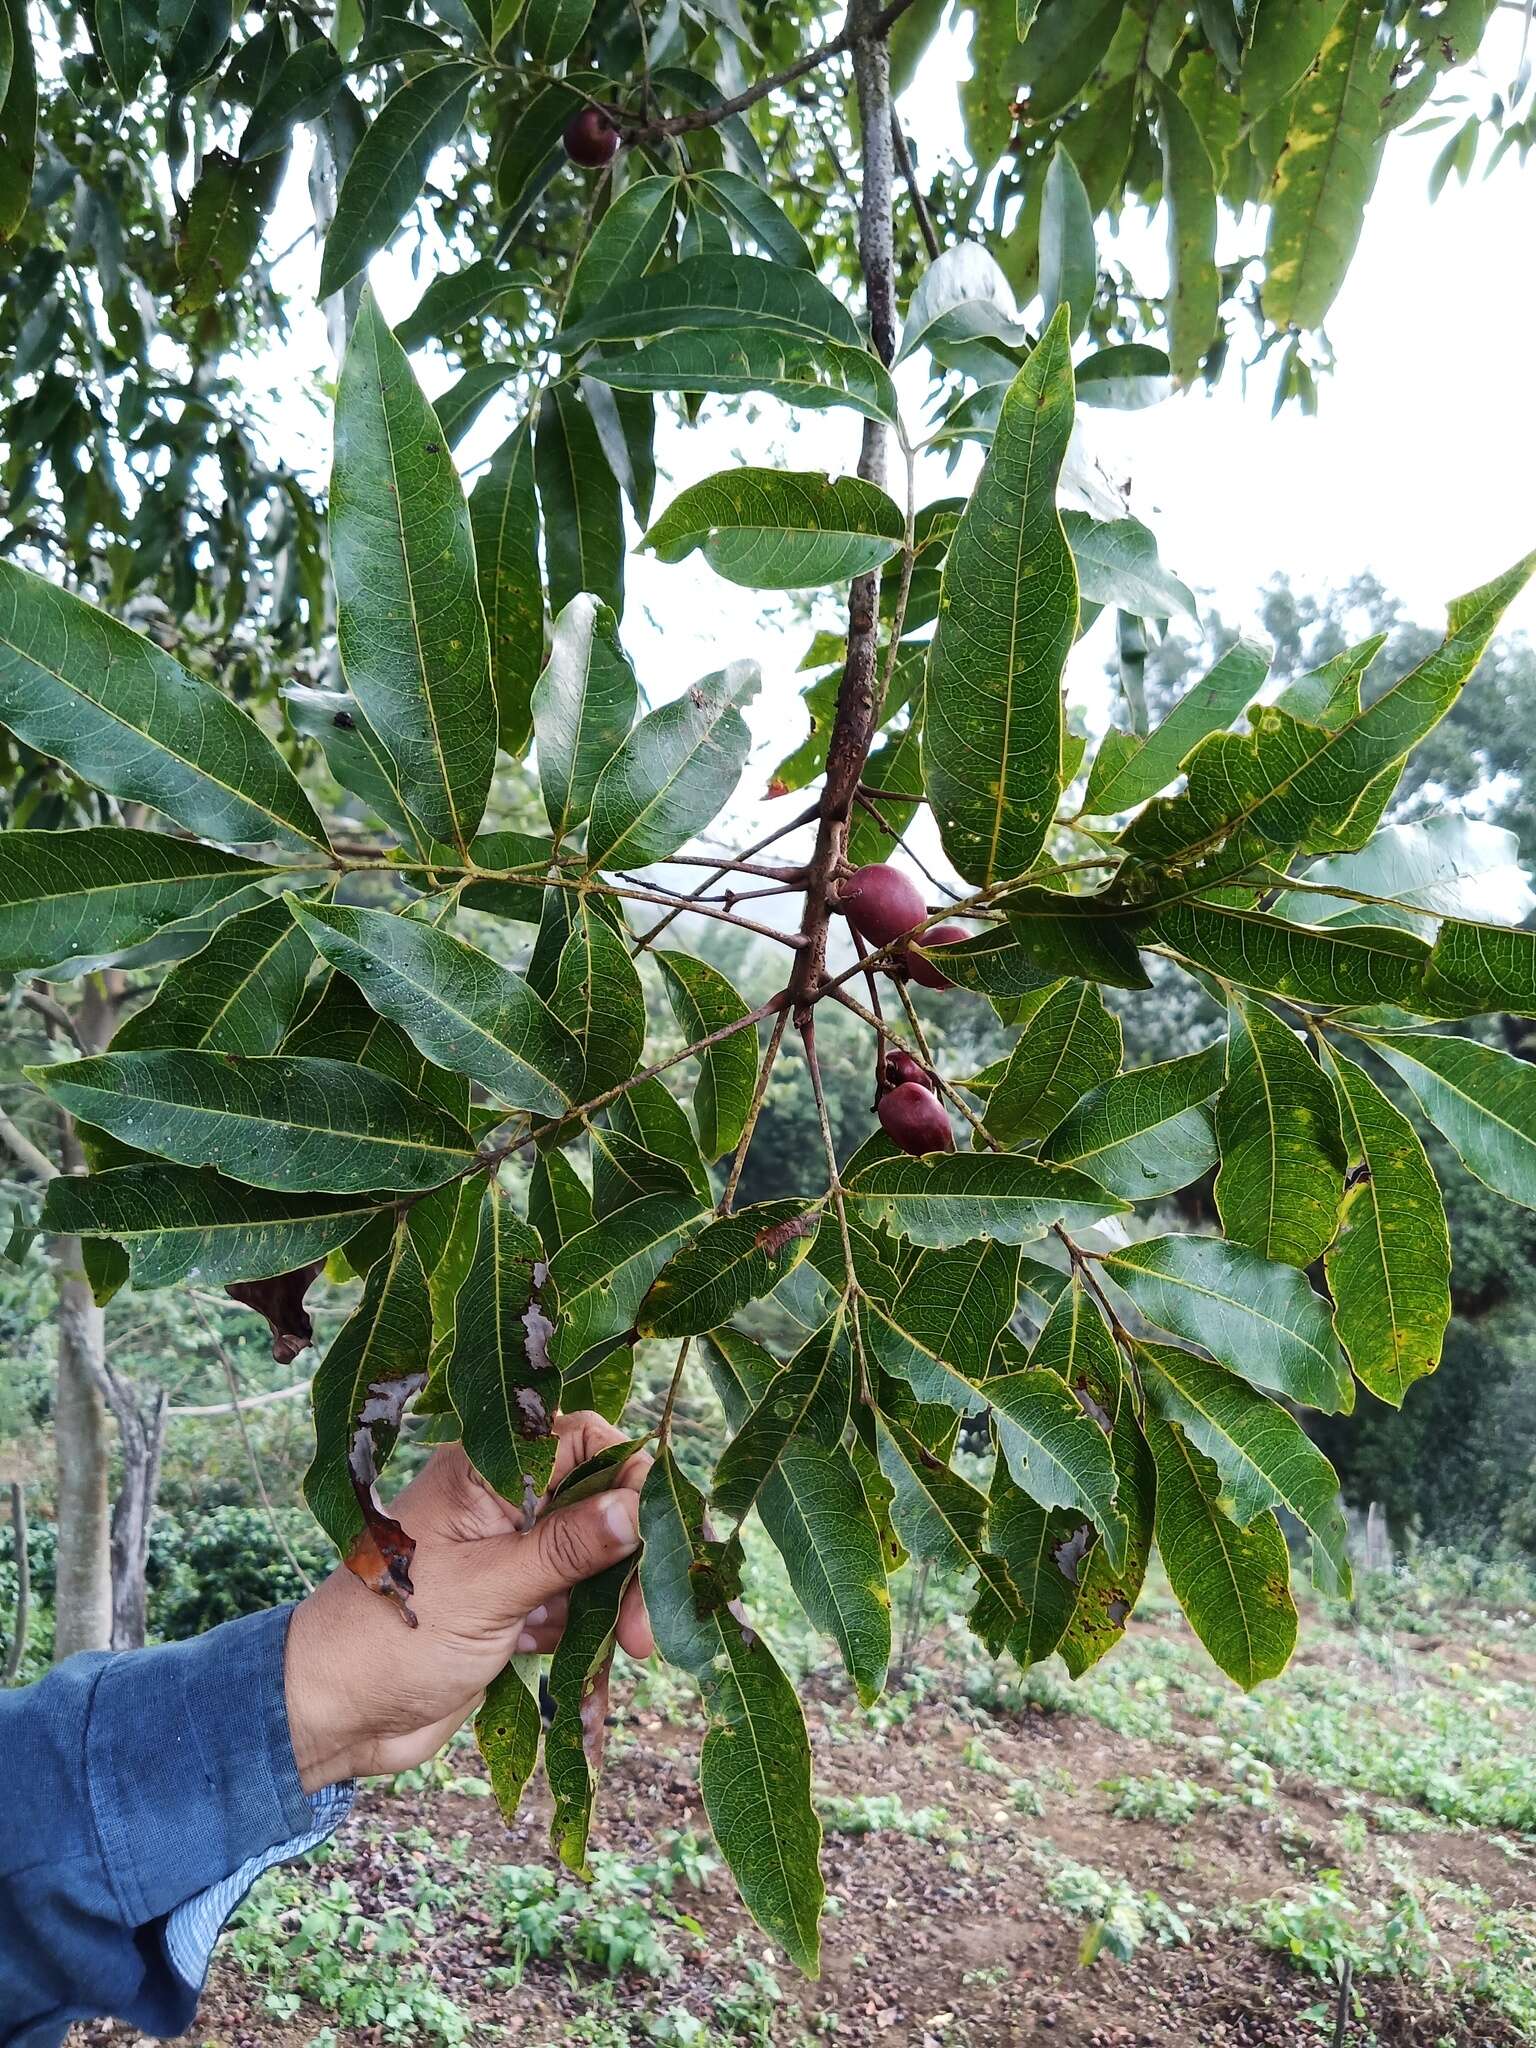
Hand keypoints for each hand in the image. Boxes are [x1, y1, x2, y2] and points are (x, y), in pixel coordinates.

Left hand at [284, 1413, 652, 1791]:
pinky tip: (588, 1674)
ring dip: (614, 1604)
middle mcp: (499, 1504)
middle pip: (596, 1504)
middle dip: (628, 1557)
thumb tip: (637, 1506)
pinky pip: (573, 1606)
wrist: (333, 1718)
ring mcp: (507, 1556)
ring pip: (592, 1560)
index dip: (627, 1474)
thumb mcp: (489, 1590)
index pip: (580, 1440)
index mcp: (483, 1472)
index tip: (656, 1528)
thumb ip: (567, 1546)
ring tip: (626, 1651)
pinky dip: (588, 1634)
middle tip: (643, 1623)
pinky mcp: (512, 1606)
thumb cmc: (389, 1640)